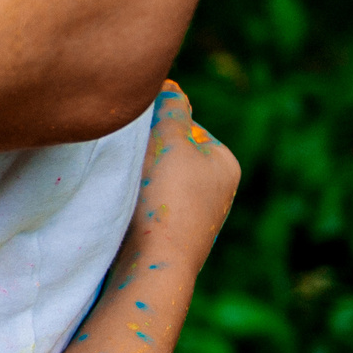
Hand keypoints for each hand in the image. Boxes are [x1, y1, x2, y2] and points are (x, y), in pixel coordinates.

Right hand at [131, 83, 240, 255]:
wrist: (155, 265)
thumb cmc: (166, 199)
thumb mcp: (170, 141)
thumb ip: (170, 108)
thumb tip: (171, 87)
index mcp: (225, 163)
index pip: (184, 125)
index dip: (155, 127)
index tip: (140, 145)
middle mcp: (217, 190)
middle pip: (170, 153)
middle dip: (147, 155)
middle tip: (130, 166)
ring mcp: (195, 216)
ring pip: (156, 180)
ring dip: (138, 180)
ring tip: (128, 190)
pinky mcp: (172, 236)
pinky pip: (150, 205)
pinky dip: (136, 204)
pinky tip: (127, 212)